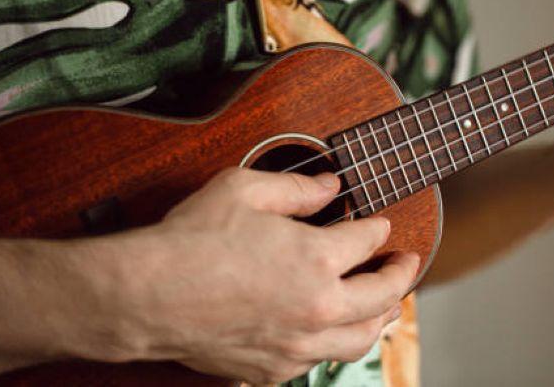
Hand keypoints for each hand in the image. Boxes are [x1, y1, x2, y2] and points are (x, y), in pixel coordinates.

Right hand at [105, 168, 418, 383]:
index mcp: (317, 259)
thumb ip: (296, 187)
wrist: (146, 297)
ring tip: (389, 306)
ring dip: (381, 318)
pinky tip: (334, 332)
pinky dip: (336, 343)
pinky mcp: (272, 368)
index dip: (378, 228)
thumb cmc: (191, 241)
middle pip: (381, 296)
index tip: (380, 222)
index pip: (367, 241)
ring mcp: (296, 344)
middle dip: (400, 275)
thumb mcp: (244, 189)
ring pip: (359, 339)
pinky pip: (319, 360)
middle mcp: (317, 307)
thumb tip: (331, 186)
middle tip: (407, 263)